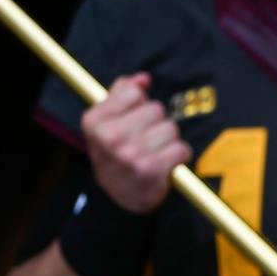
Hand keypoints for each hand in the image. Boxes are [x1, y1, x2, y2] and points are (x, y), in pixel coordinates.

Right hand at [83, 73, 191, 213]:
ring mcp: (129, 154)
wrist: (122, 196)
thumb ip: (122, 94)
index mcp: (94, 121)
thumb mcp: (108, 123)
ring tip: (156, 151)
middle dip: (157, 123)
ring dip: (169, 140)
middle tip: (147, 139)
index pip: (134, 92)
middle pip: (156, 109)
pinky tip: (167, 162)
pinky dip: (180, 155)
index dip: (140, 105)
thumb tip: (143, 78)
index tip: (134, 120)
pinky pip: (181, 148)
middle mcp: (109, 137)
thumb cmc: (117, 153)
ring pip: (171, 128)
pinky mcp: (151, 169)